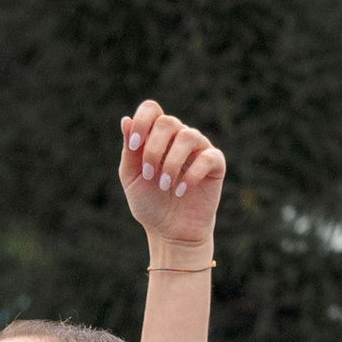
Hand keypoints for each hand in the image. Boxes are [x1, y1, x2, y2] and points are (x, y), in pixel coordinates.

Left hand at [120, 98, 224, 255]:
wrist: (170, 232)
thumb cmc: (150, 204)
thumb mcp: (132, 178)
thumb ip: (129, 151)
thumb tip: (126, 120)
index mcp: (156, 136)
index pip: (151, 109)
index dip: (142, 121)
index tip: (134, 146)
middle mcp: (178, 137)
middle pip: (167, 122)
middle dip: (153, 149)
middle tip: (149, 175)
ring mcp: (199, 148)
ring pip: (188, 136)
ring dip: (171, 163)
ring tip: (165, 186)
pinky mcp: (215, 164)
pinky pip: (207, 157)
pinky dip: (192, 175)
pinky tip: (181, 192)